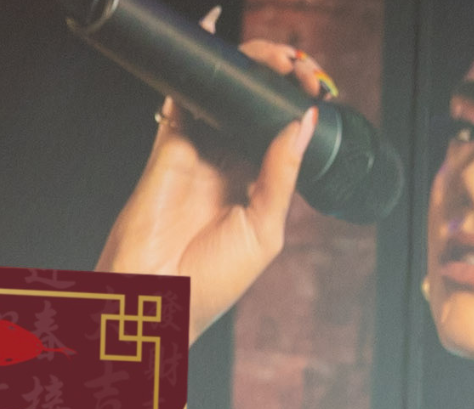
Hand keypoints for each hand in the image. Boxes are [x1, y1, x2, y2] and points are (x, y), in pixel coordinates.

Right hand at [95, 26, 318, 341]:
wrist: (156, 303)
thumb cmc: (207, 285)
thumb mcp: (264, 231)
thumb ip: (283, 174)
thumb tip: (305, 120)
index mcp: (254, 186)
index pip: (281, 128)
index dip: (300, 101)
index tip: (317, 90)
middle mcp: (227, 164)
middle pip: (256, 102)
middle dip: (281, 74)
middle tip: (298, 68)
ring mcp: (198, 152)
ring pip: (226, 92)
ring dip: (251, 64)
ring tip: (275, 59)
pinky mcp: (170, 147)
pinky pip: (184, 96)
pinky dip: (199, 65)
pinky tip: (216, 39)